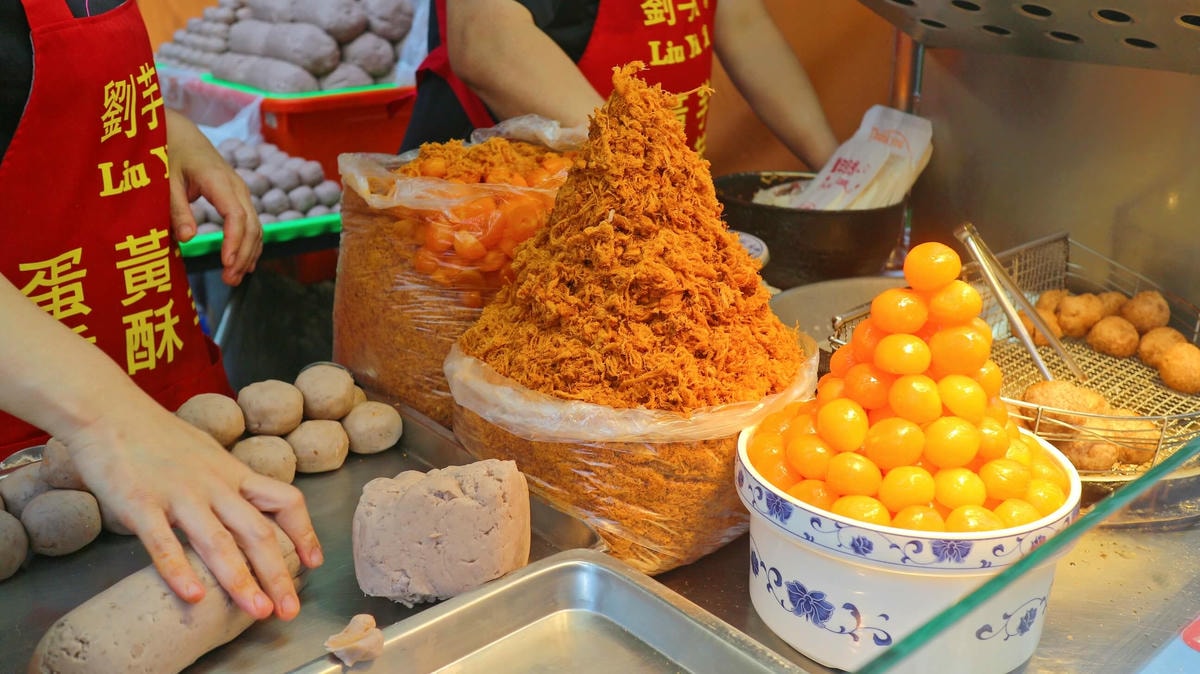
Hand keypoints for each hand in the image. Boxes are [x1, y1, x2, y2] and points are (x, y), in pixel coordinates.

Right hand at [59, 403, 323, 620]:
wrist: (110, 410)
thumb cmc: (157, 435)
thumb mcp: (207, 454)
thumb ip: (226, 482)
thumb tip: (243, 509)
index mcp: (233, 473)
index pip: (285, 500)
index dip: (304, 532)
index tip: (314, 562)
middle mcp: (214, 486)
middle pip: (258, 532)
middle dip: (278, 575)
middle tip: (290, 609)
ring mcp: (179, 495)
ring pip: (218, 542)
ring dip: (241, 580)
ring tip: (258, 610)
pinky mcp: (141, 504)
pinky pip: (163, 542)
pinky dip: (179, 571)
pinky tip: (194, 597)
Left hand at [164, 109, 262, 285]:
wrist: (178, 132)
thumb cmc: (168, 152)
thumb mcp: (165, 179)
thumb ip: (177, 209)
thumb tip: (189, 238)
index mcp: (219, 181)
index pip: (237, 217)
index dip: (234, 242)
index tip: (226, 264)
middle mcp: (236, 186)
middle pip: (251, 225)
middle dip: (243, 255)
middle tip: (229, 280)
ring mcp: (240, 191)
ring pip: (255, 226)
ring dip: (248, 253)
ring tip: (234, 278)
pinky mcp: (237, 197)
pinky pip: (251, 223)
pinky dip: (250, 244)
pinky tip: (244, 263)